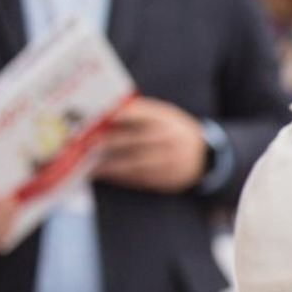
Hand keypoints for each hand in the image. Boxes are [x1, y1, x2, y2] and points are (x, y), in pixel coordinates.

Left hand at [94, 97, 208, 192]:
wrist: (207, 157)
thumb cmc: (174, 132)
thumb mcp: (165, 116)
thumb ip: (140, 112)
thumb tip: (105, 112)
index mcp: (167, 119)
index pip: (138, 113)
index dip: (115, 116)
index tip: (93, 118)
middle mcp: (171, 139)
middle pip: (133, 140)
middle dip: (107, 143)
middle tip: (84, 145)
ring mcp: (171, 161)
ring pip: (134, 164)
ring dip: (109, 166)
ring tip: (89, 165)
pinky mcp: (169, 180)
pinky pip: (140, 179)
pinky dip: (120, 178)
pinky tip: (105, 175)